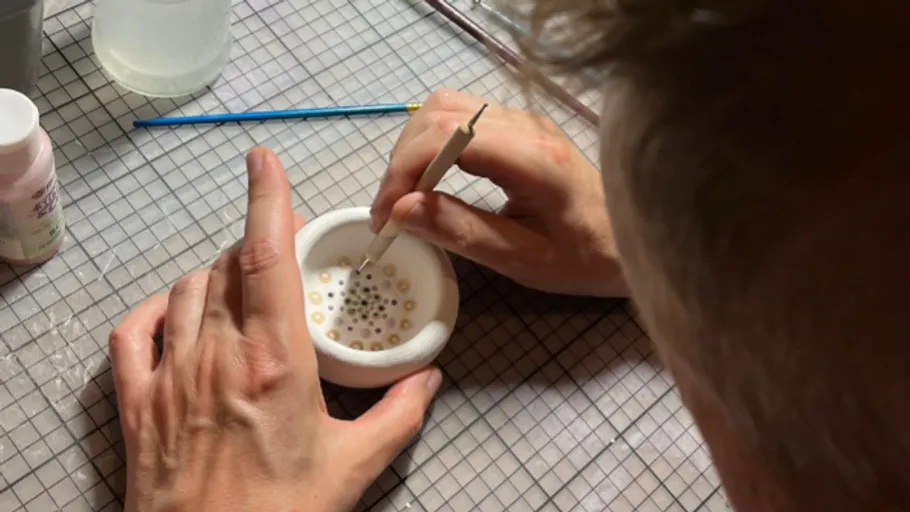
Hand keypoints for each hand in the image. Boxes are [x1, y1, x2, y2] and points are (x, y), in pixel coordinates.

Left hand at [109, 147, 441, 511]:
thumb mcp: (354, 467)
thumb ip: (399, 415)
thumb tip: (428, 378)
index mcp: (273, 363)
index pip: (265, 258)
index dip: (266, 200)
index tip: (264, 161)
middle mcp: (216, 356)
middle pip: (228, 268)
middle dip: (255, 249)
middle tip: (283, 261)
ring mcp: (169, 375)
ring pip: (186, 290)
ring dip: (215, 277)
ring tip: (242, 293)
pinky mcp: (136, 402)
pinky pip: (133, 332)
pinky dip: (155, 310)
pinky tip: (175, 314)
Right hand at [370, 89, 626, 296]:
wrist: (633, 241)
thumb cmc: (586, 259)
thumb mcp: (523, 260)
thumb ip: (462, 232)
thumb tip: (401, 210)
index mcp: (534, 158)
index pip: (448, 138)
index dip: (404, 172)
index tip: (386, 217)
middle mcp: (528, 125)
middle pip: (441, 114)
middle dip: (402, 162)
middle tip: (391, 213)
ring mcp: (525, 120)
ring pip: (446, 107)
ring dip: (414, 148)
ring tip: (407, 197)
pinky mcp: (520, 126)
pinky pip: (461, 117)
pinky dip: (432, 144)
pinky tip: (430, 181)